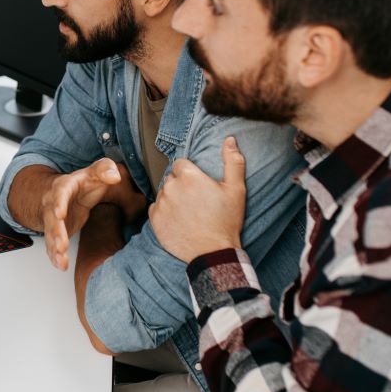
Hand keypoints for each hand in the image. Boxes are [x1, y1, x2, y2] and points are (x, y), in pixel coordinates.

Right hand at [43, 158, 140, 271]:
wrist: (64, 192)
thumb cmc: (82, 183)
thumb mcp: (94, 172)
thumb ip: (104, 170)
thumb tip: (115, 175)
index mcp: (64, 188)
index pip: (59, 194)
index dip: (58, 203)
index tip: (59, 214)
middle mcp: (54, 204)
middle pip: (52, 219)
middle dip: (55, 233)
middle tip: (61, 245)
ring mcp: (53, 221)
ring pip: (50, 235)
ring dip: (55, 248)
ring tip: (61, 260)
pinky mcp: (55, 234)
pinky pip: (52, 246)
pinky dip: (55, 256)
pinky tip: (60, 265)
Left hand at [149, 136, 245, 262]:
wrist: (213, 252)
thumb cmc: (226, 220)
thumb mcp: (236, 189)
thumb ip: (233, 161)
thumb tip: (230, 139)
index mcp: (189, 175)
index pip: (181, 163)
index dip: (191, 173)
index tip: (200, 186)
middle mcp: (171, 186)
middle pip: (172, 178)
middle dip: (181, 185)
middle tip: (196, 201)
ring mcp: (161, 203)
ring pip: (164, 193)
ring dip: (173, 198)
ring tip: (189, 212)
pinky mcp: (154, 219)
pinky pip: (156, 208)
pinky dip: (165, 212)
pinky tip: (179, 220)